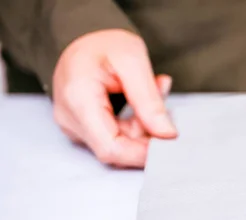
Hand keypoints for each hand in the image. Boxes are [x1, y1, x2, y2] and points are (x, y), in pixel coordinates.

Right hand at [52, 29, 177, 167]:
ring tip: (157, 90)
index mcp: (78, 101)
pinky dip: (138, 121)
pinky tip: (146, 98)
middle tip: (164, 103)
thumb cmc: (103, 43)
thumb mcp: (133, 60)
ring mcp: (76, 125)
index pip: (111, 148)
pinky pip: (117, 135)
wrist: (81, 35)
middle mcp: (71, 119)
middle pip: (117, 148)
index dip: (143, 153)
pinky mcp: (86, 127)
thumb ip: (149, 99)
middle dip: (148, 134)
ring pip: (121, 143)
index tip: (169, 141)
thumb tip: (166, 133)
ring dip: (145, 124)